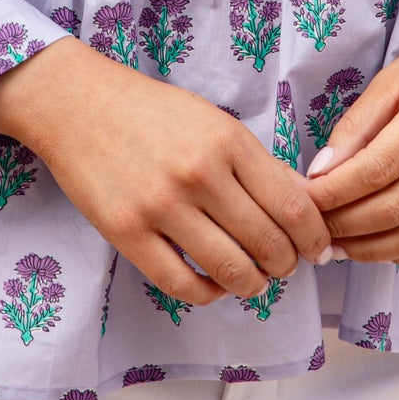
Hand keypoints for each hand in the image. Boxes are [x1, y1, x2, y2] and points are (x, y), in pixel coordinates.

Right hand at [0, 39, 332, 306]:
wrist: (80, 106)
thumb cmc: (154, 113)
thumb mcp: (215, 122)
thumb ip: (258, 164)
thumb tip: (306, 208)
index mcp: (228, 141)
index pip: (294, 206)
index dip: (315, 238)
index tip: (318, 249)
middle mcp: (199, 174)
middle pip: (269, 244)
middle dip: (287, 265)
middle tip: (285, 266)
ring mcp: (161, 206)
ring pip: (232, 271)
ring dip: (253, 284)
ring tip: (252, 279)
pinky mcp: (127, 233)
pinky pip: (183, 285)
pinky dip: (209, 293)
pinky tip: (212, 283)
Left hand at [305, 0, 398, 265]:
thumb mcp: (397, 75)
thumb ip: (358, 123)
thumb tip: (321, 173)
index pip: (378, 167)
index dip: (336, 192)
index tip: (307, 201)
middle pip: (398, 207)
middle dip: (348, 226)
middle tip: (317, 230)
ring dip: (374, 250)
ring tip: (341, 246)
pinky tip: (382, 247)